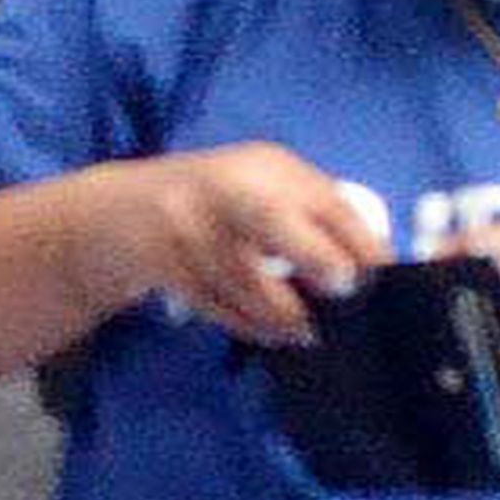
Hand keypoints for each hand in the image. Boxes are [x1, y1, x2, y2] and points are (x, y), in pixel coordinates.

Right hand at [56, 143, 378, 347]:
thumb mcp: (262, 190)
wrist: (121, 212)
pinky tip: (269, 332)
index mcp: (265, 167)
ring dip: (279, 312)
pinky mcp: (164, 263)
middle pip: (270, 216)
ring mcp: (188, 225)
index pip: (318, 196)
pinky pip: (214, 302)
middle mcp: (224, 188)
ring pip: (241, 276)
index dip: (354, 237)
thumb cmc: (217, 204)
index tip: (378, 272)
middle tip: (341, 289)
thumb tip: (370, 265)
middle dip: (313, 254)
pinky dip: (246, 323)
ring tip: (305, 332)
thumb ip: (310, 215)